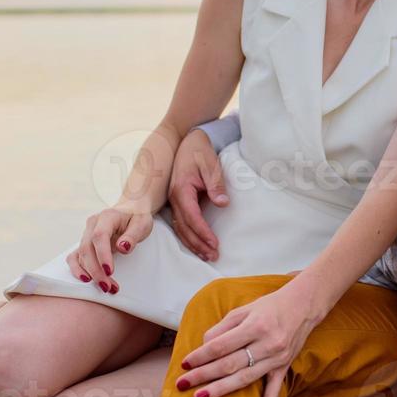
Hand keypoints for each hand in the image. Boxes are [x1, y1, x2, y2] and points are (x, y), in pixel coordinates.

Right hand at [65, 207, 152, 293]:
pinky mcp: (84, 243)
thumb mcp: (142, 223)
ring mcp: (86, 233)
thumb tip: (122, 247)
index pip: (99, 236)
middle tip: (108, 287)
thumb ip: (133, 235)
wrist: (130, 209)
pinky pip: (74, 257)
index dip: (102, 255)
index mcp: (107, 216)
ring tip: (106, 288)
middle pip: (87, 249)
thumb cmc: (137, 217)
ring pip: (81, 255)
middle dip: (96, 270)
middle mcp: (92, 224)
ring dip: (91, 273)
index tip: (109, 271)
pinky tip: (86, 281)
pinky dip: (78, 269)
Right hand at [168, 128, 229, 262]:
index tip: (214, 244)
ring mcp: (174, 201)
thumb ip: (216, 184)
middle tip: (213, 256)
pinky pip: (181, 223)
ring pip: (180, 228)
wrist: (189, 141)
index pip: (192, 217)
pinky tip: (197, 245)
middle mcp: (174, 198)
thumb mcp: (211, 165)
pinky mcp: (177, 202)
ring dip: (192, 243)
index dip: (203, 232)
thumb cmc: (201, 152)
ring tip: (206, 256)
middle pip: (184, 227)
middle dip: (198, 244)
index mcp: (181, 189)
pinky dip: (188, 236)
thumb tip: (222, 203)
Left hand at [174, 279, 319, 396]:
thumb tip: (203, 347)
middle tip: (183, 384)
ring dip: (221, 390)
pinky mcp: (283, 368)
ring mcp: (276, 358)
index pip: (221, 345)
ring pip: (245, 379)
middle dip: (203, 375)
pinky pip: (275, 391)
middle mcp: (267, 344)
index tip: (184, 364)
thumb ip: (222, 328)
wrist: (302, 307)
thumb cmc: (268, 307)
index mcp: (255, 326)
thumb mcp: (243, 310)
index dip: (201, 356)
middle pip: (229, 364)